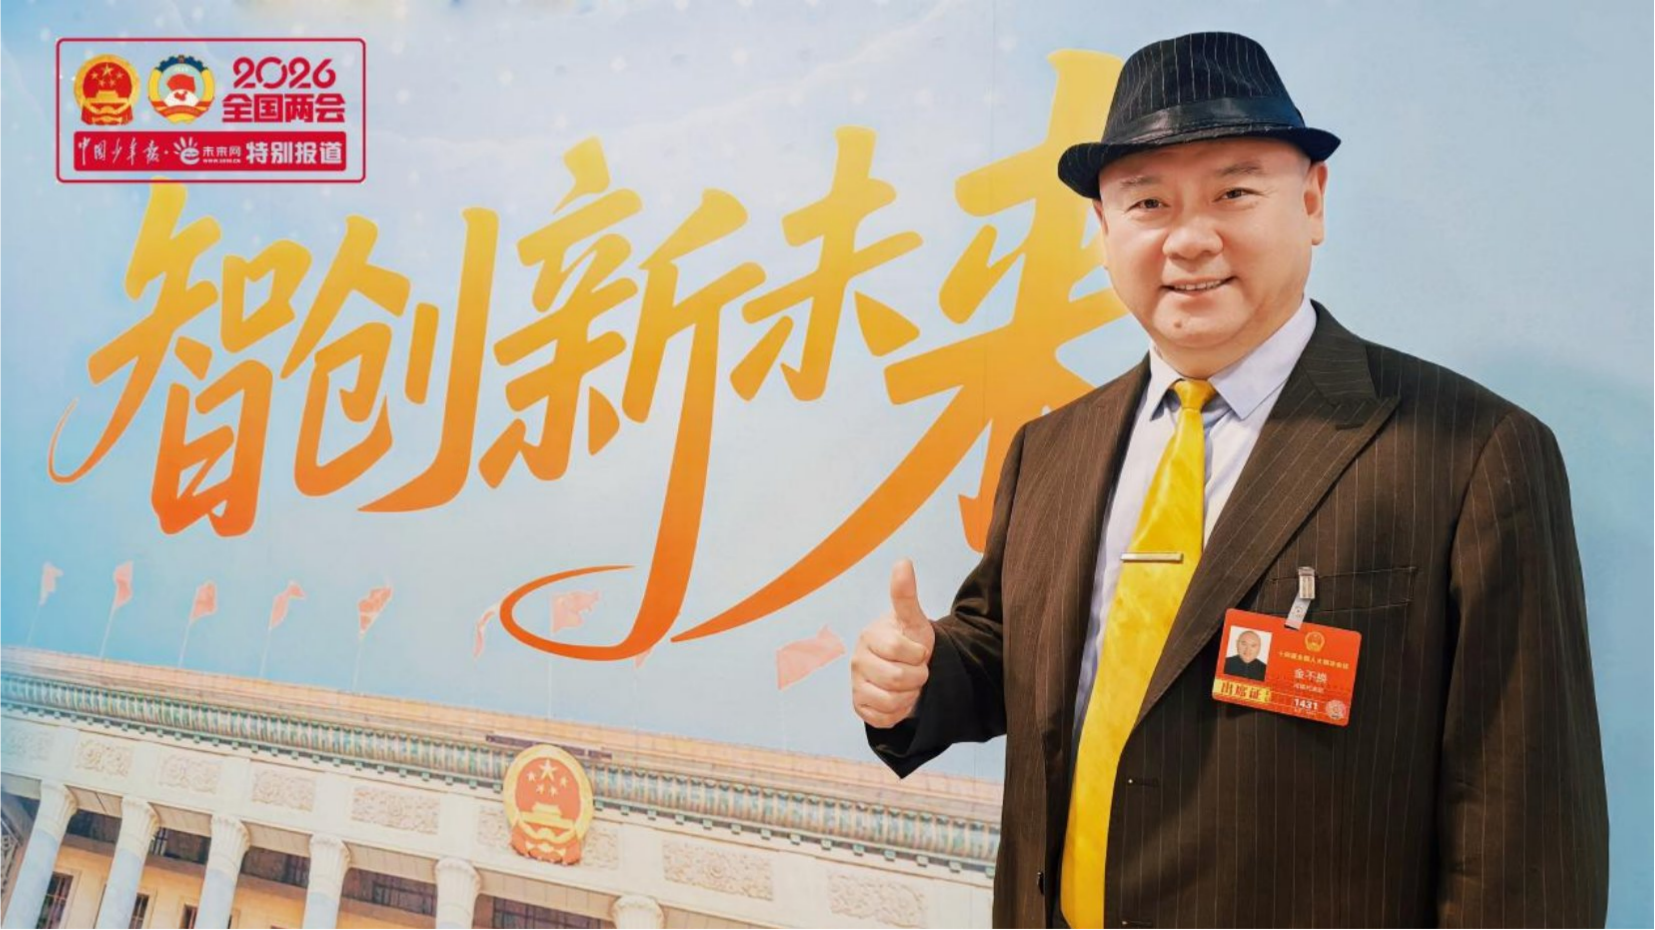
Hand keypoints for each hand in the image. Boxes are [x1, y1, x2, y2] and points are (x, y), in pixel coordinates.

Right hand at [851, 558, 935, 728]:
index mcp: (868, 637)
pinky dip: (899, 712)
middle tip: (917, 670)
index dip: (917, 654)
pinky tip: (899, 699)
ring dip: (910, 695)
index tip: (919, 651)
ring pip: (891, 701)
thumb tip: (903, 561)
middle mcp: (857, 661)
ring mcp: (856, 685)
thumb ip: (906, 594)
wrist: (908, 668)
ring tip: (909, 684)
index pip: (898, 650)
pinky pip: (884, 718)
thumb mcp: (913, 619)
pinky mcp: (859, 707)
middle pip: (897, 678)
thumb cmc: (910, 641)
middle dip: (918, 677)